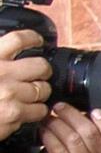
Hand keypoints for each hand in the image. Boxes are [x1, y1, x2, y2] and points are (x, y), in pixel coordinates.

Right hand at [0, 28, 51, 142]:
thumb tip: (7, 51)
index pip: (18, 39)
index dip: (32, 38)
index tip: (37, 41)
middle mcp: (2, 73)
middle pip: (40, 65)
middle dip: (43, 71)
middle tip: (39, 75)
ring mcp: (10, 94)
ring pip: (43, 89)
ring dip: (40, 93)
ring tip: (30, 96)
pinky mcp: (14, 114)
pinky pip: (39, 110)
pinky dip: (36, 111)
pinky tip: (27, 111)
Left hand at [24, 104, 100, 152]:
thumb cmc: (61, 149)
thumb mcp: (78, 134)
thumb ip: (85, 122)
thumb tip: (81, 101)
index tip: (94, 111)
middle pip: (89, 132)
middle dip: (71, 115)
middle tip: (58, 107)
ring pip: (72, 139)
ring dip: (56, 124)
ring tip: (47, 120)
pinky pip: (58, 149)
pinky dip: (48, 136)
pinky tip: (43, 131)